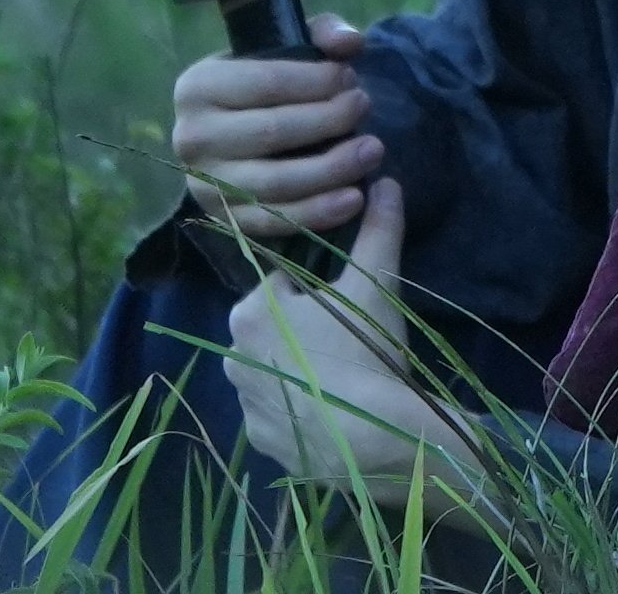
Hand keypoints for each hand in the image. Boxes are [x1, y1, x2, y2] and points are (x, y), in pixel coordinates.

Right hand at [173, 29, 384, 235]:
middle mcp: (191, 138)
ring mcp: (203, 184)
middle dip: (330, 120)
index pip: (266, 82)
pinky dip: (315, 214)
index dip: (317, 81)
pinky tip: (353, 198)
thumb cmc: (269, 82)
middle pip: (272, 132)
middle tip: (365, 107)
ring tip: (372, 151)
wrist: (238, 130)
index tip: (351, 79)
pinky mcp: (222, 219)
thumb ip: (324, 32)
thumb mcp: (291, 46)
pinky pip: (271, 222)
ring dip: (331, 170)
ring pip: (273, 182)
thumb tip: (350, 44)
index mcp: (198, 87)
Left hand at [223, 185, 444, 493]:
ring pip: (272, 367)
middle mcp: (231, 353)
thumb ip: (378, 229)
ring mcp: (242, 400)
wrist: (366, 437)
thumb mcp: (376, 283)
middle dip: (304, 327)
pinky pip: (277, 408)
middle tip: (350, 334)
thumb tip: (386, 180)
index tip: (346, 299)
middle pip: (274, 326)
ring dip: (298, 366)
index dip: (317, 287)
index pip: (282, 282)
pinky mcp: (257, 437)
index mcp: (252, 309)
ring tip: (345, 373)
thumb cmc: (363, 349)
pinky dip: (299, 404)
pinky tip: (333, 405)